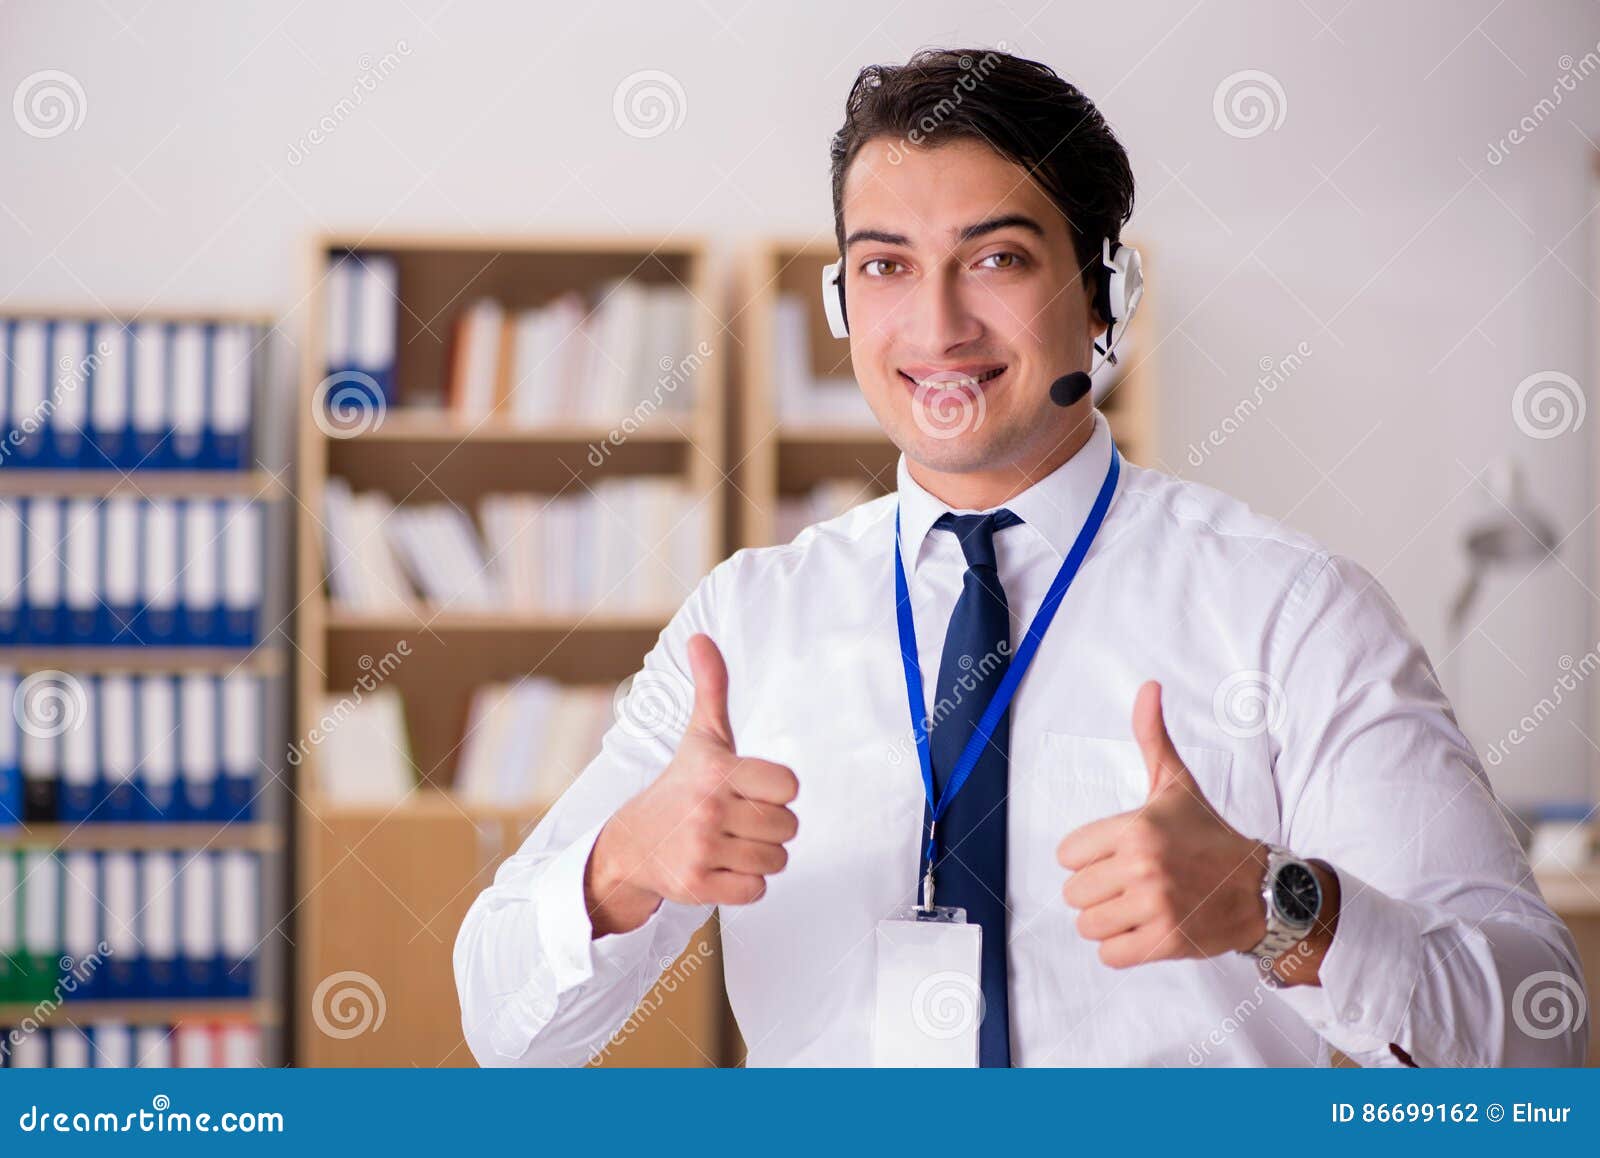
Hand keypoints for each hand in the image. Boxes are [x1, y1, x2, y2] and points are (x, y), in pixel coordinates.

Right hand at [586, 634, 799, 935]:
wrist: (632, 844)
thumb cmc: (680, 785)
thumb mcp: (700, 737)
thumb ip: (711, 687)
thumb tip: (700, 637)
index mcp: (716, 769)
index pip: (790, 786)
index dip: (776, 790)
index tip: (749, 789)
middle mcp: (708, 808)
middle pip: (788, 826)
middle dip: (769, 826)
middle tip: (737, 819)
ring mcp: (702, 848)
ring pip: (776, 860)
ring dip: (758, 855)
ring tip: (728, 842)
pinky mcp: (699, 885)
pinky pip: (757, 890)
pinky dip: (745, 883)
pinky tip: (721, 867)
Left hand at [1056, 681, 1269, 968]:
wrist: (1261, 888)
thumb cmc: (1208, 835)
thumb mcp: (1176, 784)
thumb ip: (1152, 736)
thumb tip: (1148, 686)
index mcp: (1136, 828)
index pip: (1067, 854)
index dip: (1087, 856)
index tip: (1116, 855)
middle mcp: (1143, 868)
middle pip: (1073, 893)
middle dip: (1096, 891)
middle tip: (1129, 884)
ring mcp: (1155, 908)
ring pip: (1087, 926)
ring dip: (1107, 922)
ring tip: (1136, 907)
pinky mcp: (1166, 943)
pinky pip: (1110, 955)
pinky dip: (1121, 949)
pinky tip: (1145, 930)